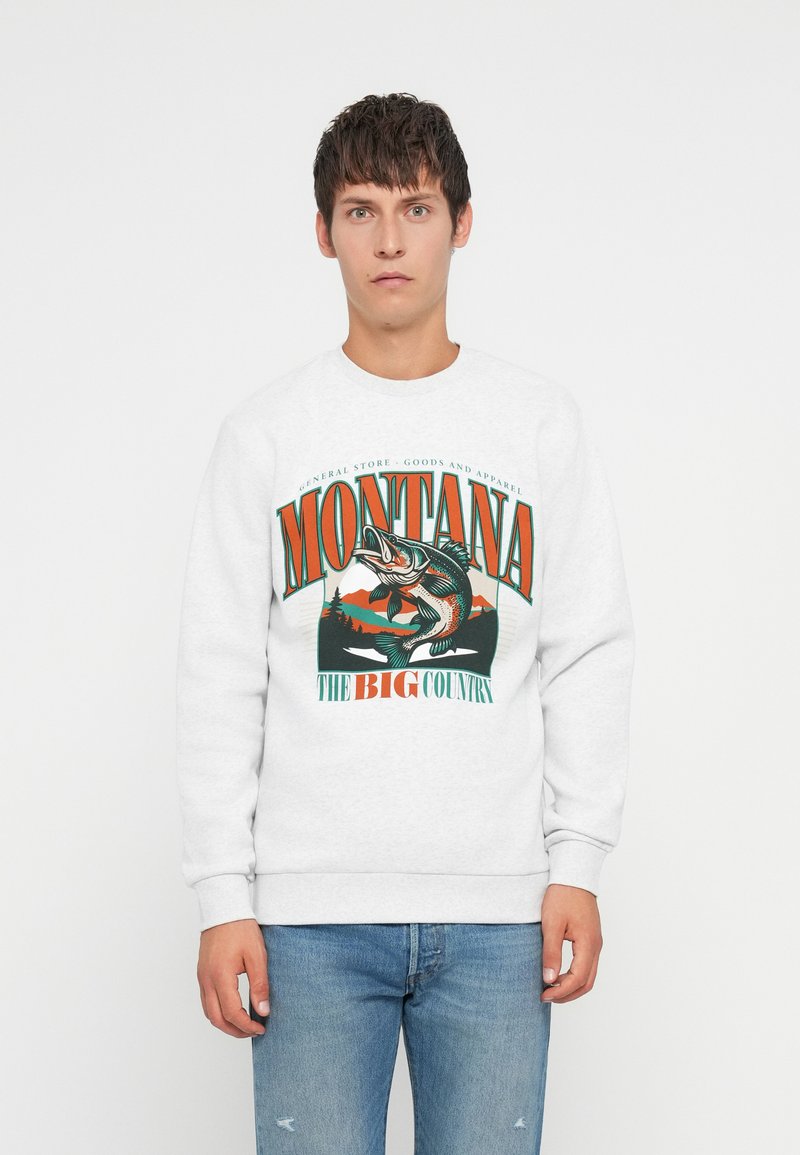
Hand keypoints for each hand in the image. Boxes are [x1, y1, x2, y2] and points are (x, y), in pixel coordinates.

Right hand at [197, 918, 269, 1036]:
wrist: (223, 909)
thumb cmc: (240, 928)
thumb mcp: (256, 955)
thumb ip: (260, 985)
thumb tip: (263, 1011)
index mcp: (220, 976)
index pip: (232, 1013)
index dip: (247, 1026)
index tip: (261, 1028)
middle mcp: (207, 980)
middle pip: (216, 1019)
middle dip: (235, 1031)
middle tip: (253, 1031)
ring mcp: (202, 977)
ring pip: (209, 1012)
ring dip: (225, 1023)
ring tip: (244, 1024)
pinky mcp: (202, 973)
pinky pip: (206, 1001)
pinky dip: (218, 1011)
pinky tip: (233, 1009)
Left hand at [539, 883, 602, 1004]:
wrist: (573, 874)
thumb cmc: (562, 895)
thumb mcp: (552, 924)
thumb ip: (551, 953)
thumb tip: (549, 980)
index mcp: (588, 943)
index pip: (578, 979)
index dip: (561, 991)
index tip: (543, 995)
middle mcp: (595, 946)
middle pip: (586, 982)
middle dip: (567, 994)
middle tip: (546, 996)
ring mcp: (595, 942)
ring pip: (588, 976)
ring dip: (571, 986)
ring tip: (550, 988)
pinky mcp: (590, 938)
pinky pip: (586, 965)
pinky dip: (574, 976)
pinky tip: (558, 974)